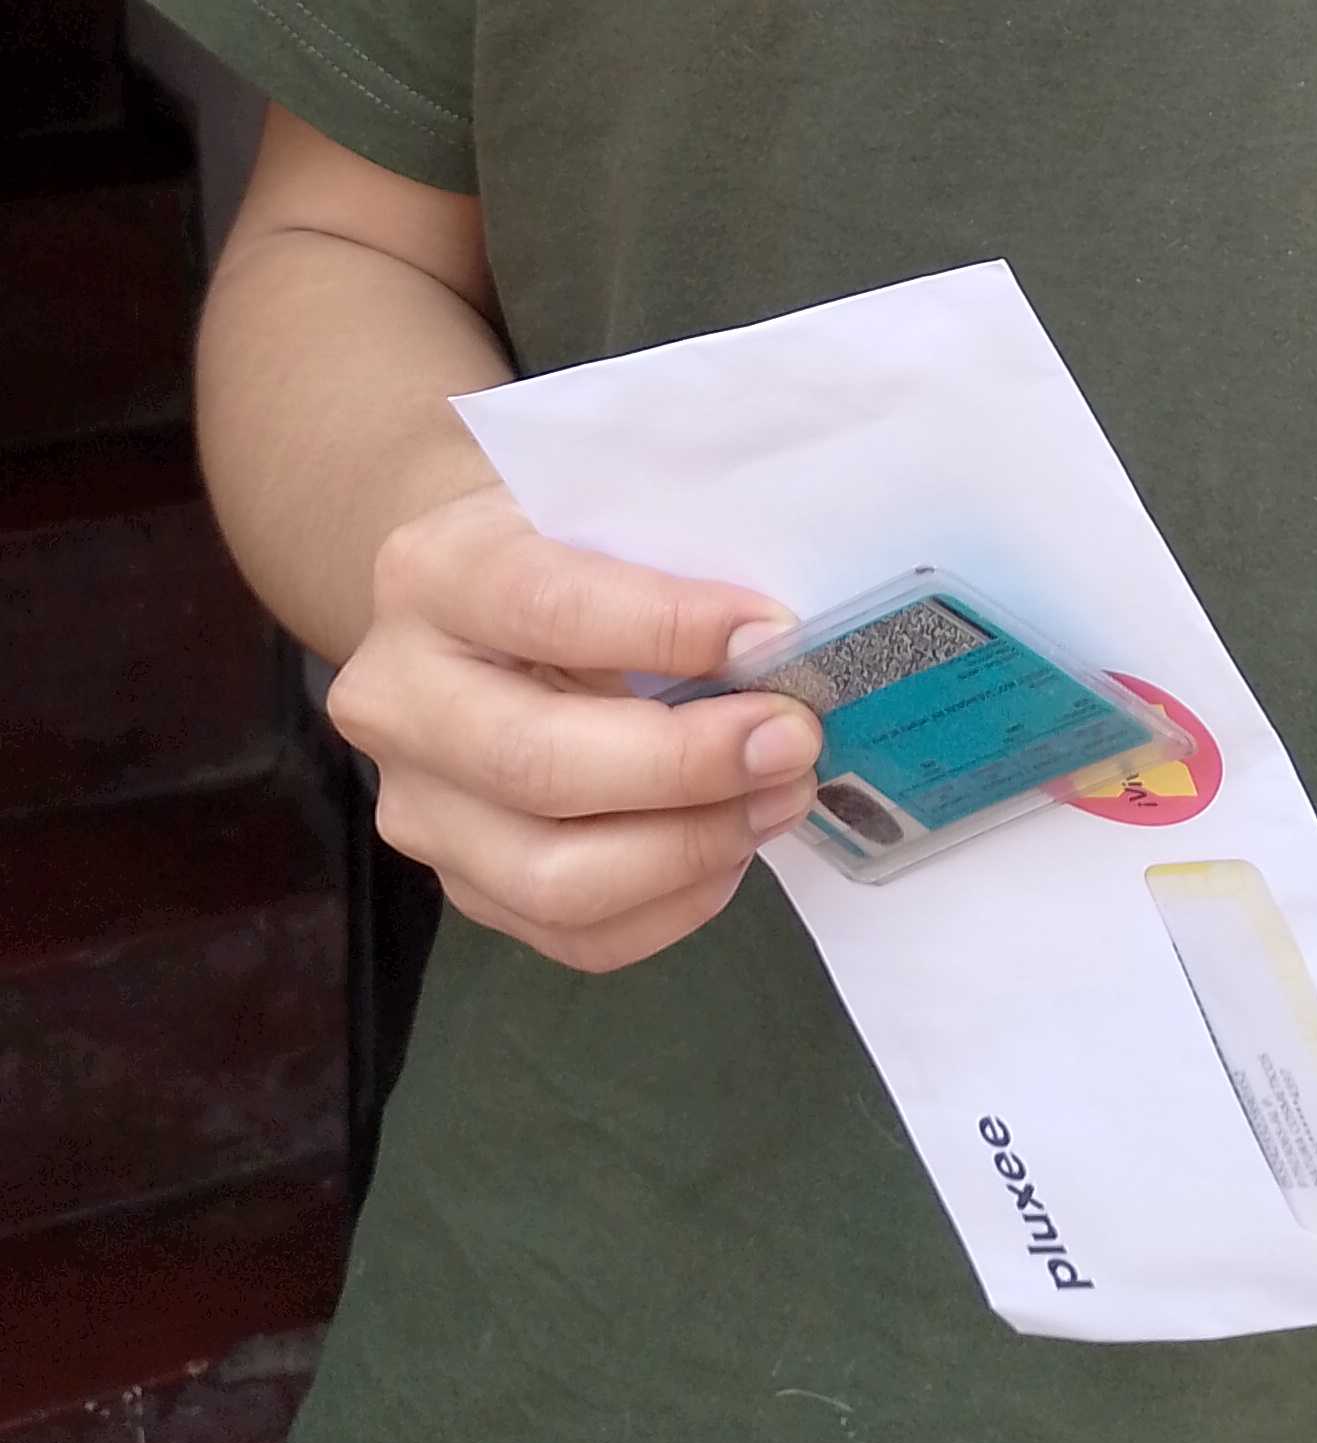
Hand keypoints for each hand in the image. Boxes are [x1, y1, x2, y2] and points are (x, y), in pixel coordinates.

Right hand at [327, 481, 819, 972]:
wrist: (472, 602)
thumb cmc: (564, 542)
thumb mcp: (601, 508)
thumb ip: (673, 556)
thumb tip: (781, 646)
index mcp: (432, 575)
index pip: (547, 610)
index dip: (667, 628)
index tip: (773, 633)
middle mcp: (396, 699)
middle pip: (537, 765)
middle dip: (688, 764)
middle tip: (793, 739)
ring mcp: (418, 807)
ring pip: (553, 876)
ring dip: (691, 847)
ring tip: (778, 797)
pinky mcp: (460, 883)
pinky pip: (575, 934)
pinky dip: (673, 904)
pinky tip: (733, 847)